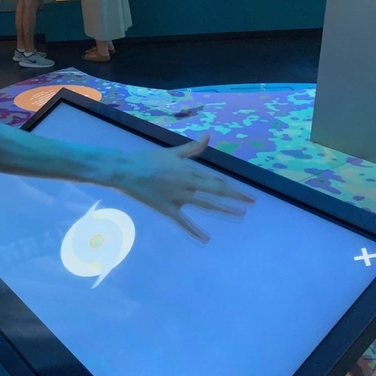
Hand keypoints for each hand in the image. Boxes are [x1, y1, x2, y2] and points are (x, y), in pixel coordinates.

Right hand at [118, 135, 254, 241]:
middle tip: (250, 204)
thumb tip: (208, 137)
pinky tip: (205, 238)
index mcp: (188, 170)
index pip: (216, 181)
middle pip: (216, 192)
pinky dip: (194, 231)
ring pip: (205, 205)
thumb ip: (191, 148)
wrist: (124, 171)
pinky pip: (183, 222)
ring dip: (223, 210)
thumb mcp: (171, 152)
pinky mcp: (166, 209)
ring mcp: (177, 198)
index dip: (232, 188)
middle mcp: (187, 184)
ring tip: (239, 215)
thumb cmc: (146, 159)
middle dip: (235, 198)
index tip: (246, 194)